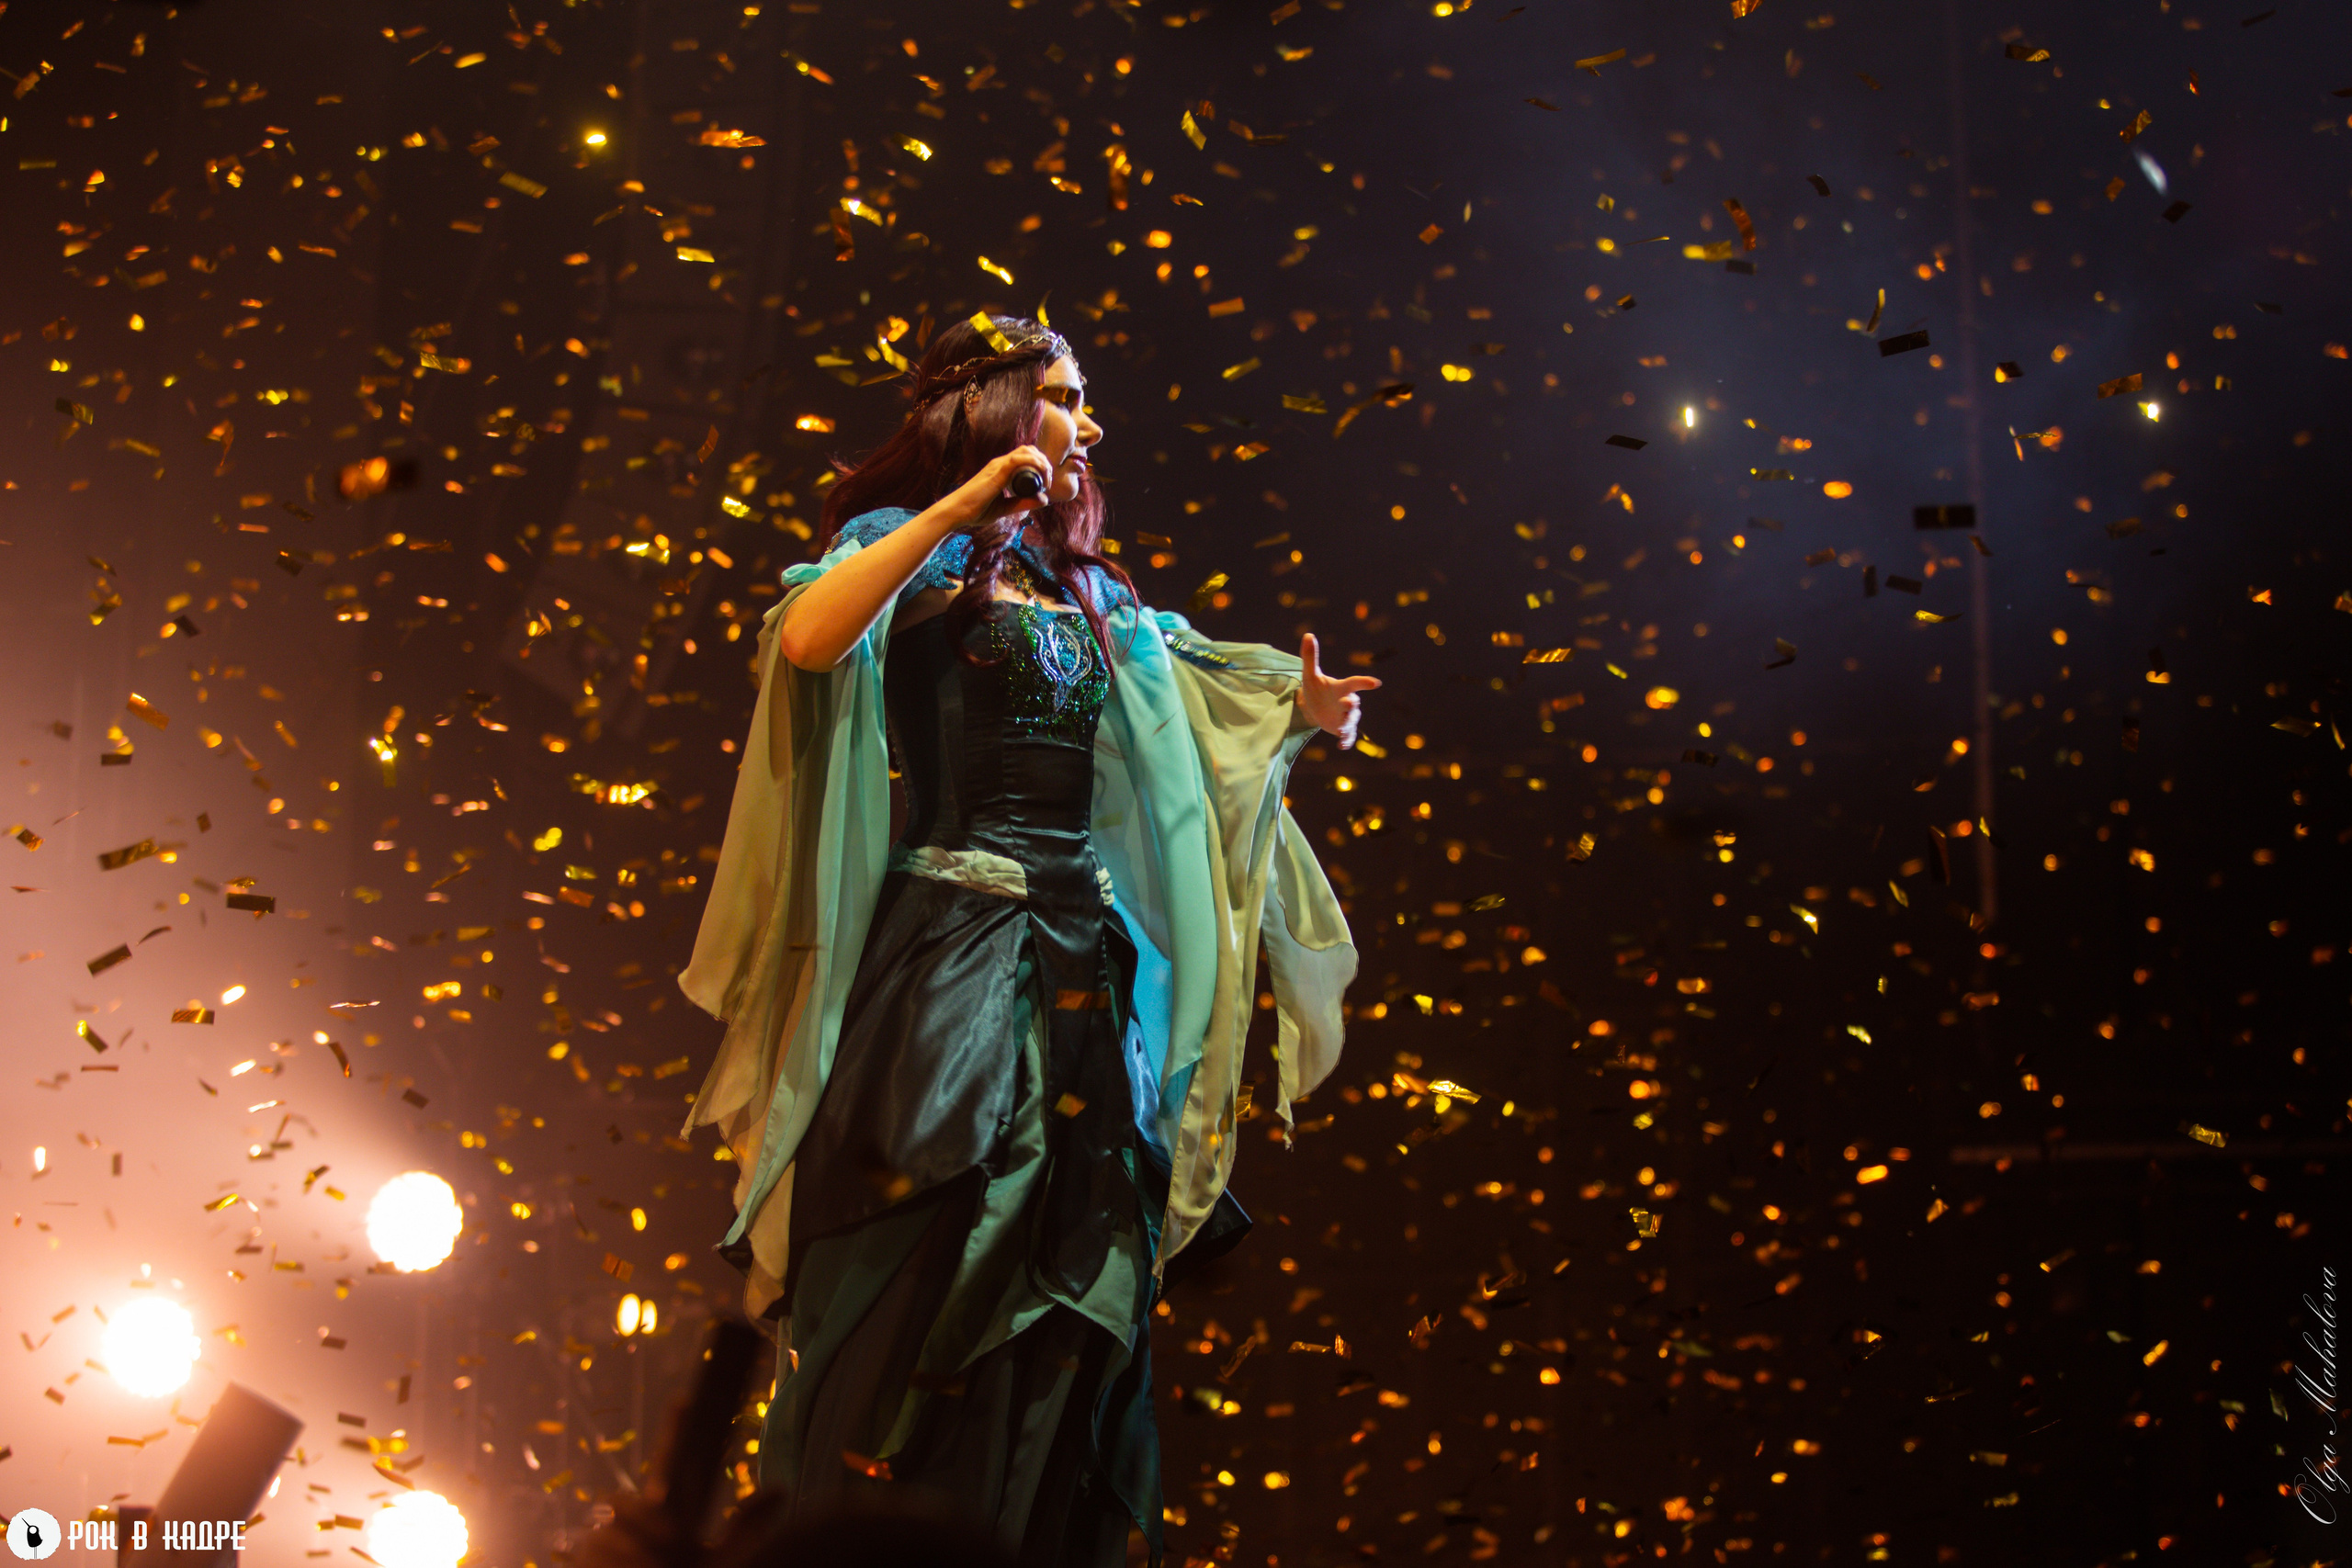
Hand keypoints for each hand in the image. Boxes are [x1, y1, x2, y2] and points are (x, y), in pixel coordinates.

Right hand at [948, 446, 1053, 529]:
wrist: (957, 511)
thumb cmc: (976, 510)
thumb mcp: (1005, 508)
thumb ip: (1023, 504)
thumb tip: (1045, 500)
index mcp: (1001, 469)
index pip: (1026, 456)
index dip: (1040, 466)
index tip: (1045, 485)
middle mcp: (1000, 463)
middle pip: (1029, 451)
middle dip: (1044, 463)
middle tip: (1047, 483)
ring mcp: (998, 465)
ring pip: (1027, 452)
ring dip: (1042, 464)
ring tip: (1046, 482)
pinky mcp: (996, 471)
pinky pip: (1018, 459)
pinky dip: (1034, 464)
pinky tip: (1040, 479)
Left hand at [1298, 633, 1380, 748]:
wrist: (1314, 707)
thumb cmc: (1316, 688)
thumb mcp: (1310, 674)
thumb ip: (1310, 656)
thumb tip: (1308, 634)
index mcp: (1341, 688)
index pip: (1353, 683)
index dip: (1363, 683)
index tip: (1375, 683)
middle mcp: (1347, 702)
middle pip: (1353, 704)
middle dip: (1352, 705)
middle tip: (1350, 703)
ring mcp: (1345, 717)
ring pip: (1351, 721)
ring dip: (1347, 724)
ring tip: (1340, 729)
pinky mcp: (1342, 729)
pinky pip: (1348, 736)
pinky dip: (1346, 741)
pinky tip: (1341, 746)